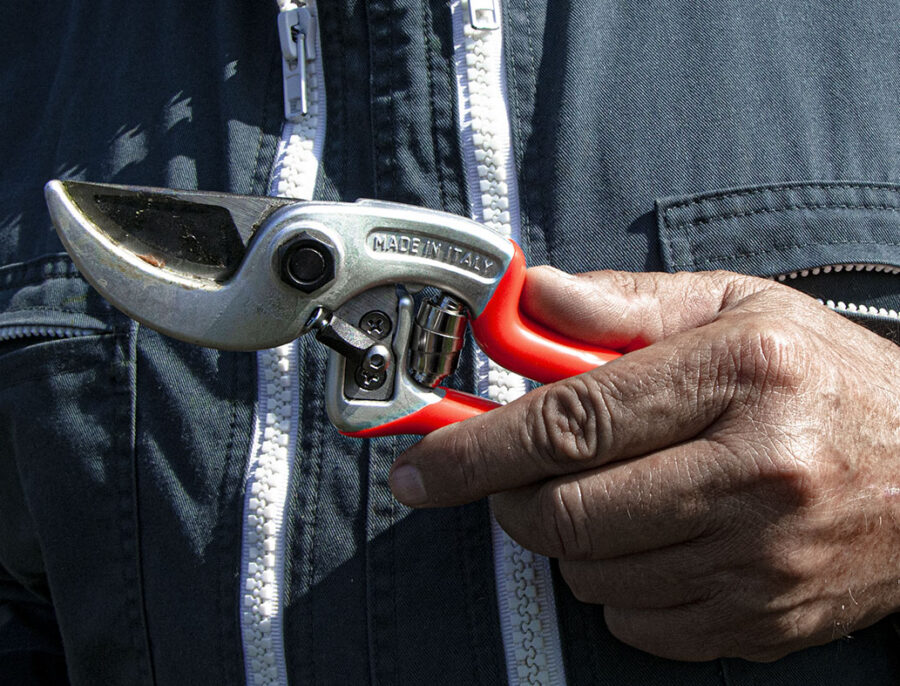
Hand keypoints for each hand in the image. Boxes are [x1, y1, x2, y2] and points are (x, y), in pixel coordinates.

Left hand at [389, 267, 899, 661]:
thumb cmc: (826, 379)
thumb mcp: (736, 308)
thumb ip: (623, 303)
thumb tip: (527, 298)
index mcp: (741, 377)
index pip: (570, 420)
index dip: (475, 447)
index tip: (419, 466)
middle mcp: (755, 476)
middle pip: (566, 511)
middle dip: (513, 496)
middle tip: (524, 470)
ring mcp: (761, 562)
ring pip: (590, 573)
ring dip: (570, 536)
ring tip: (617, 492)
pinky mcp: (762, 621)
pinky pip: (633, 621)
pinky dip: (616, 584)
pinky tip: (655, 539)